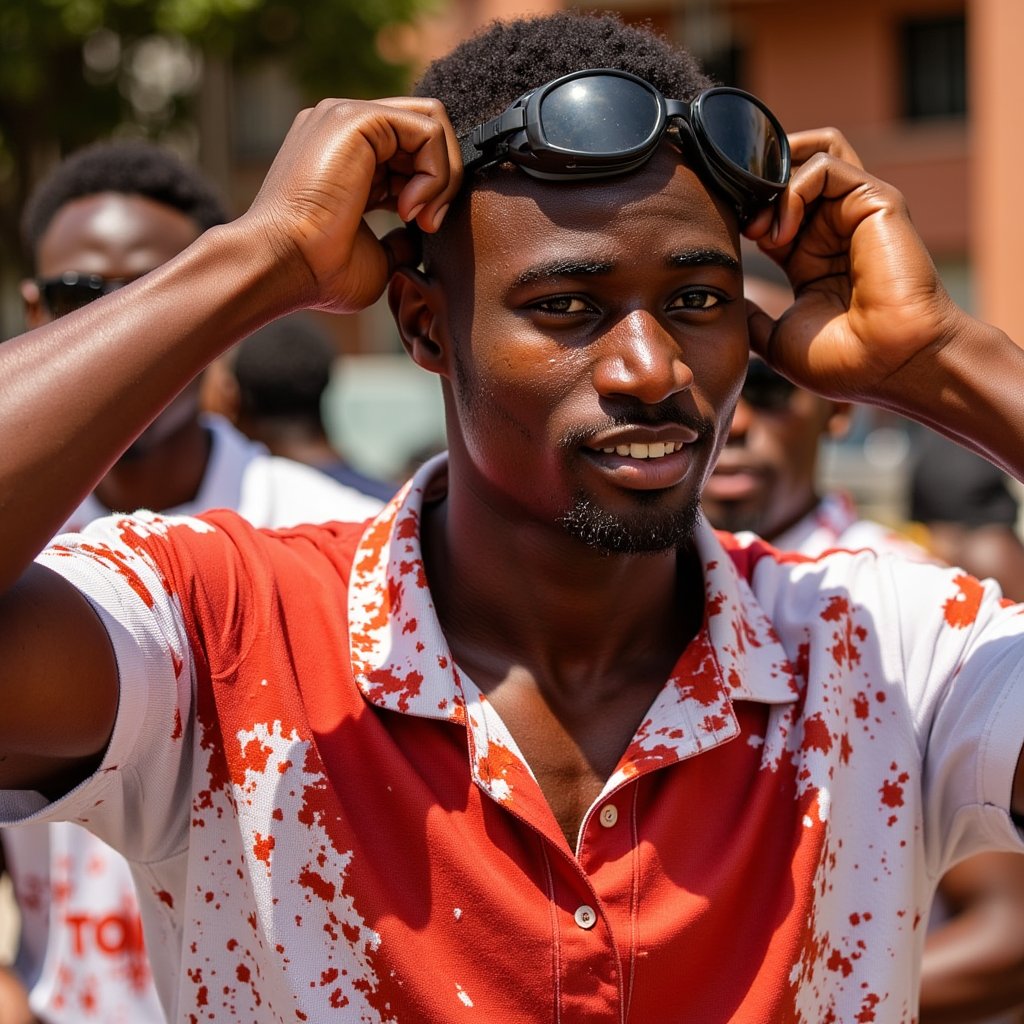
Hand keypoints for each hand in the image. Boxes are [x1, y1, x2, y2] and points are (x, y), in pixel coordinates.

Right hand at [241, 97, 462, 315]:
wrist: (282, 266)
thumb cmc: (319, 272)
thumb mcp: (376, 257)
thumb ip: (399, 238)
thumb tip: (420, 235)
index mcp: (346, 155)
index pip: (411, 149)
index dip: (431, 187)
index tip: (422, 229)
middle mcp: (344, 130)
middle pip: (426, 129)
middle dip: (445, 178)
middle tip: (429, 224)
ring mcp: (347, 119)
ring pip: (432, 124)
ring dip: (444, 177)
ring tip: (421, 219)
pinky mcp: (356, 119)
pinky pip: (427, 130)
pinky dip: (435, 172)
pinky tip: (410, 208)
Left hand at [744, 128, 963, 403]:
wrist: (889, 366)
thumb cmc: (845, 362)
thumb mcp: (776, 340)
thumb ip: (752, 317)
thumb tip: (725, 302)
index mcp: (812, 259)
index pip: (773, 209)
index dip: (743, 212)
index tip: (723, 238)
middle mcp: (835, 230)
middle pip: (789, 172)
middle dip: (754, 191)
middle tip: (738, 228)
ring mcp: (856, 213)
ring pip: (809, 156)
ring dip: (772, 185)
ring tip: (759, 230)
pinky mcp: (876, 201)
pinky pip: (826, 165)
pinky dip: (792, 189)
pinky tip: (781, 233)